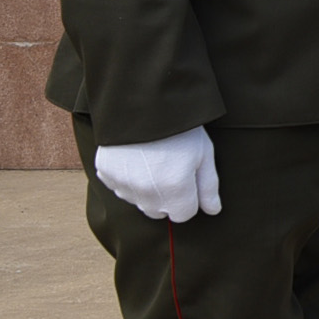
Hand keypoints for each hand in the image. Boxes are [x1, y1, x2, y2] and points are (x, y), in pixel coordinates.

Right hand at [92, 127, 219, 222]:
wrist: (143, 103)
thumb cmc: (180, 128)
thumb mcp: (204, 154)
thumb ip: (208, 186)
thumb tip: (213, 211)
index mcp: (175, 190)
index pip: (184, 215)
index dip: (189, 199)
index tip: (189, 179)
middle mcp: (146, 193)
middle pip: (159, 211)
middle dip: (167, 198)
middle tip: (171, 169)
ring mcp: (123, 185)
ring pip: (138, 201)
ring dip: (146, 190)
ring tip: (153, 160)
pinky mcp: (106, 174)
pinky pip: (119, 187)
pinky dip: (127, 178)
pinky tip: (135, 158)